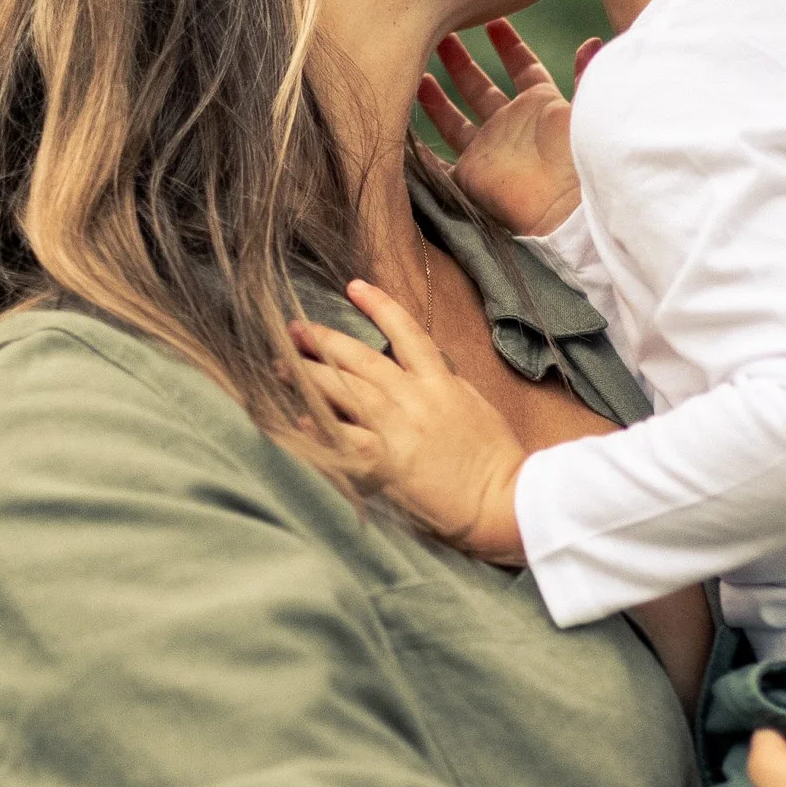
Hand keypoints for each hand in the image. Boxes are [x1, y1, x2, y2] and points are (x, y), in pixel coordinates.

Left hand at [288, 282, 527, 560]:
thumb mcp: (474, 407)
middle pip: (360, 358)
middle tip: (293, 329)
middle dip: (323, 340)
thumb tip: (419, 370)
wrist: (506, 500)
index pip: (406, 332)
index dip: (378, 306)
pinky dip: (319, 428)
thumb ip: (444, 386)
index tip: (353, 286)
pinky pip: (343, 439)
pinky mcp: (387, 464)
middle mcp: (415, 398)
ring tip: (279, 366)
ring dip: (308, 376)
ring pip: (345, 391)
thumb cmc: (496, 460)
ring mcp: (399, 429)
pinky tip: (297, 420)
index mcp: (441, 382)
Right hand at [414, 18, 581, 234]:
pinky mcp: (469, 178)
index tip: (494, 20)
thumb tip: (591, 42)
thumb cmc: (580, 159)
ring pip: (454, 120)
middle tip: (441, 35)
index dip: (510, 45)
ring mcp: (489, 153)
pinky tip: (401, 127)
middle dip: (462, 63)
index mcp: (542, 108)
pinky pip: (437, 161)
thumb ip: (586, 75)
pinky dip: (419, 148)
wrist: (564, 213)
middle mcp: (512, 128)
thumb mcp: (588, 109)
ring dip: (436, 97)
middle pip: (481, 89)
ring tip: (413, 71)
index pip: (524, 68)